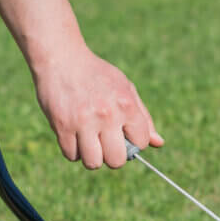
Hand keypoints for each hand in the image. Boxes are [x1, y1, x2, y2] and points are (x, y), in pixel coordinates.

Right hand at [32, 45, 163, 169]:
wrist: (61, 57)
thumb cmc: (97, 76)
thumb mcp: (125, 89)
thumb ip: (143, 117)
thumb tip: (158, 143)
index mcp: (126, 104)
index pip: (141, 143)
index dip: (133, 142)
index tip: (124, 135)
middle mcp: (107, 114)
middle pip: (117, 161)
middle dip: (113, 156)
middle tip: (105, 144)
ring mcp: (83, 121)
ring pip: (93, 163)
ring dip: (92, 157)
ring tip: (88, 141)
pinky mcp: (62, 126)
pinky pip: (72, 156)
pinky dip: (74, 150)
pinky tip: (74, 135)